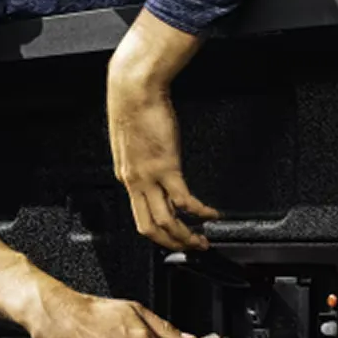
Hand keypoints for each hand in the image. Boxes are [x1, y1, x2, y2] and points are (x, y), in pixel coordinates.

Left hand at [108, 10, 219, 250]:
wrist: (134, 88)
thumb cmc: (134, 106)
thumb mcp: (134, 139)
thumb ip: (143, 157)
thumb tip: (155, 163)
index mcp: (126, 176)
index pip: (139, 215)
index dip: (157, 233)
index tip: (173, 237)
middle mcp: (134, 182)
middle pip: (149, 228)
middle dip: (171, 244)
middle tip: (190, 248)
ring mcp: (149, 177)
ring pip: (165, 221)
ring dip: (186, 237)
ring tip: (202, 241)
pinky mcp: (166, 166)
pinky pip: (184, 200)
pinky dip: (199, 212)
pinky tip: (211, 215)